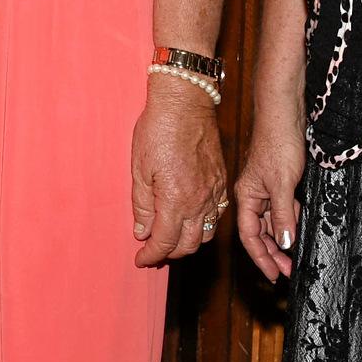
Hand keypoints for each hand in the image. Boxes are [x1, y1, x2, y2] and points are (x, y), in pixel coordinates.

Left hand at [130, 79, 229, 266]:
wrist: (186, 102)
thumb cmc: (158, 129)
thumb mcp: (139, 168)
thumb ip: (142, 205)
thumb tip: (142, 232)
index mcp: (176, 200)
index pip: (165, 242)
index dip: (151, 255)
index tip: (141, 259)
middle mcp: (200, 201)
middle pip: (187, 244)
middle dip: (169, 253)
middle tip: (153, 251)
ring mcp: (214, 192)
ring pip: (205, 234)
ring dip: (188, 243)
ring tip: (171, 239)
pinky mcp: (221, 181)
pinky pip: (217, 215)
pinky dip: (203, 226)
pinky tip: (190, 219)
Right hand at [233, 113, 304, 280]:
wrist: (285, 117)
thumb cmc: (278, 145)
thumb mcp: (282, 184)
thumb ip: (282, 214)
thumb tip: (283, 242)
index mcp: (246, 197)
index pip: (250, 236)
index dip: (261, 258)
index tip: (274, 275)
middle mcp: (253, 196)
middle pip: (260, 233)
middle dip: (272, 254)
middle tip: (288, 272)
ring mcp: (265, 191)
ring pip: (271, 223)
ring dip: (282, 241)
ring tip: (294, 258)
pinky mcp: (278, 184)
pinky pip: (281, 210)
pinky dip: (289, 223)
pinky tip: (298, 230)